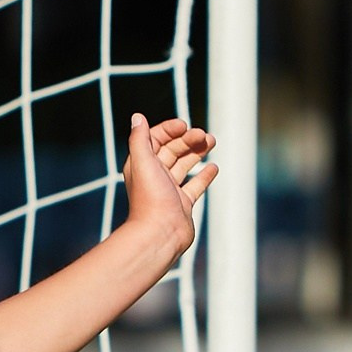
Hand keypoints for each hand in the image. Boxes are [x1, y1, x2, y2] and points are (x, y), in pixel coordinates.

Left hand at [122, 113, 218, 253]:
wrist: (160, 234)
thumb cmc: (150, 199)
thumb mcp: (142, 162)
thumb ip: (139, 139)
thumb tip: (137, 117)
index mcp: (142, 165)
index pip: (155, 139)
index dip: (169, 129)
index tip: (185, 125)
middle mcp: (154, 176)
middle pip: (172, 150)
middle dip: (188, 139)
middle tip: (206, 136)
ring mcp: (169, 190)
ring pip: (184, 165)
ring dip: (197, 152)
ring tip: (212, 141)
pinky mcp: (182, 204)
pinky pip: (194, 186)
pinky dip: (204, 175)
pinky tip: (214, 167)